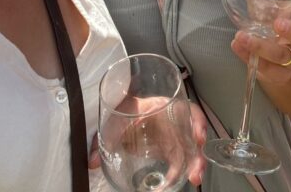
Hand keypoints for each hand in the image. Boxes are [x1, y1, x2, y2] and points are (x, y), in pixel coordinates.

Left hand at [89, 95, 207, 186]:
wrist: (119, 116)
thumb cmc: (120, 111)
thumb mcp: (113, 120)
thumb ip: (103, 139)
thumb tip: (91, 162)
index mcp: (161, 107)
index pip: (185, 109)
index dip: (196, 121)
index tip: (198, 137)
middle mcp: (171, 121)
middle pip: (191, 134)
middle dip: (198, 153)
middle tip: (197, 169)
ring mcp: (172, 137)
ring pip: (189, 150)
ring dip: (194, 165)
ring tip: (195, 179)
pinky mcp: (168, 150)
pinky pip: (179, 162)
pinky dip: (179, 173)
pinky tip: (174, 184)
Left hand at [231, 0, 290, 83]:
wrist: (273, 61)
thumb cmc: (269, 25)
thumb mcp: (260, 5)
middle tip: (278, 24)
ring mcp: (289, 59)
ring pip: (282, 56)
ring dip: (261, 46)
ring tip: (241, 36)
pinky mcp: (279, 74)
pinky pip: (267, 70)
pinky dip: (249, 57)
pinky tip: (236, 46)